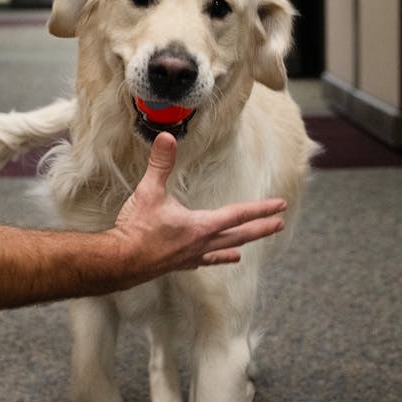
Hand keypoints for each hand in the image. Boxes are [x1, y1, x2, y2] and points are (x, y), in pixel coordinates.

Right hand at [111, 132, 285, 280]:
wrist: (121, 261)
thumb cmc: (138, 229)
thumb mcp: (149, 191)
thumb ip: (160, 164)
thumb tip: (167, 138)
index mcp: (201, 226)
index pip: (238, 215)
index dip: (261, 209)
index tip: (280, 207)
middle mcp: (202, 243)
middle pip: (239, 235)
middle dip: (260, 228)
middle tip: (279, 224)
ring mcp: (192, 256)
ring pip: (223, 250)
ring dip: (237, 245)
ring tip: (246, 248)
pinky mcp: (179, 264)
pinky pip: (202, 261)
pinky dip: (212, 258)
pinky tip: (210, 258)